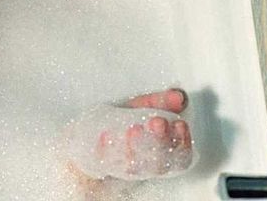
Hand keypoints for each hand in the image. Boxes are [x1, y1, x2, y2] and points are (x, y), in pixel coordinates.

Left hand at [64, 87, 194, 180]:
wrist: (84, 139)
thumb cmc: (117, 124)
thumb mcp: (140, 108)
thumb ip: (160, 102)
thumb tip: (179, 97)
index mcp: (158, 153)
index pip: (180, 158)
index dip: (182, 143)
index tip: (179, 124)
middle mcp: (143, 167)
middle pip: (158, 165)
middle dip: (160, 142)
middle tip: (158, 122)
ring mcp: (121, 170)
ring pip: (133, 169)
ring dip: (135, 148)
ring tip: (133, 128)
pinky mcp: (98, 166)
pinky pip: (102, 163)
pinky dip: (105, 149)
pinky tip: (105, 134)